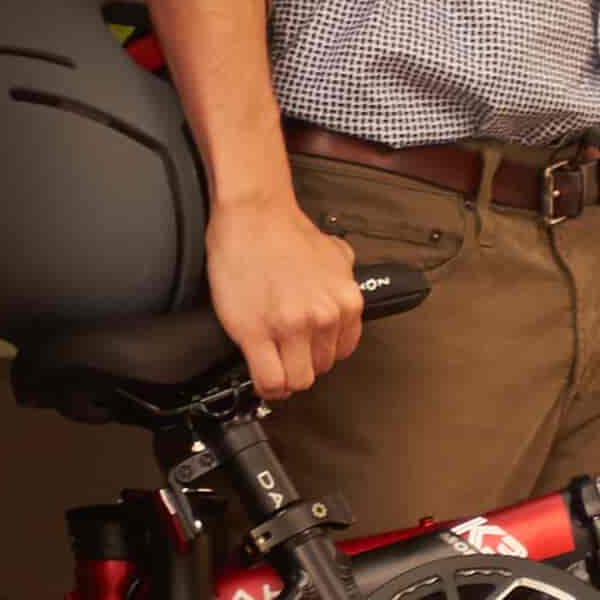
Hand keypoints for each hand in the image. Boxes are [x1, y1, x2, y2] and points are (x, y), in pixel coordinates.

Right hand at [206, 193, 368, 399]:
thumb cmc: (285, 231)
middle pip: (319, 370)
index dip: (319, 354)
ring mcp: (290, 327)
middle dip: (300, 363)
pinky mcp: (256, 333)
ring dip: (283, 376)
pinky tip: (260, 373)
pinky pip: (269, 381)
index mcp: (346, 302)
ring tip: (271, 364)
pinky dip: (266, 385)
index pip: (341, 355)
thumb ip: (344, 281)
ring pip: (296, 382)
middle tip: (283, 351)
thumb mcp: (336, 254)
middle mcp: (324, 317)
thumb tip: (340, 297)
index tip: (305, 350)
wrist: (253, 215)